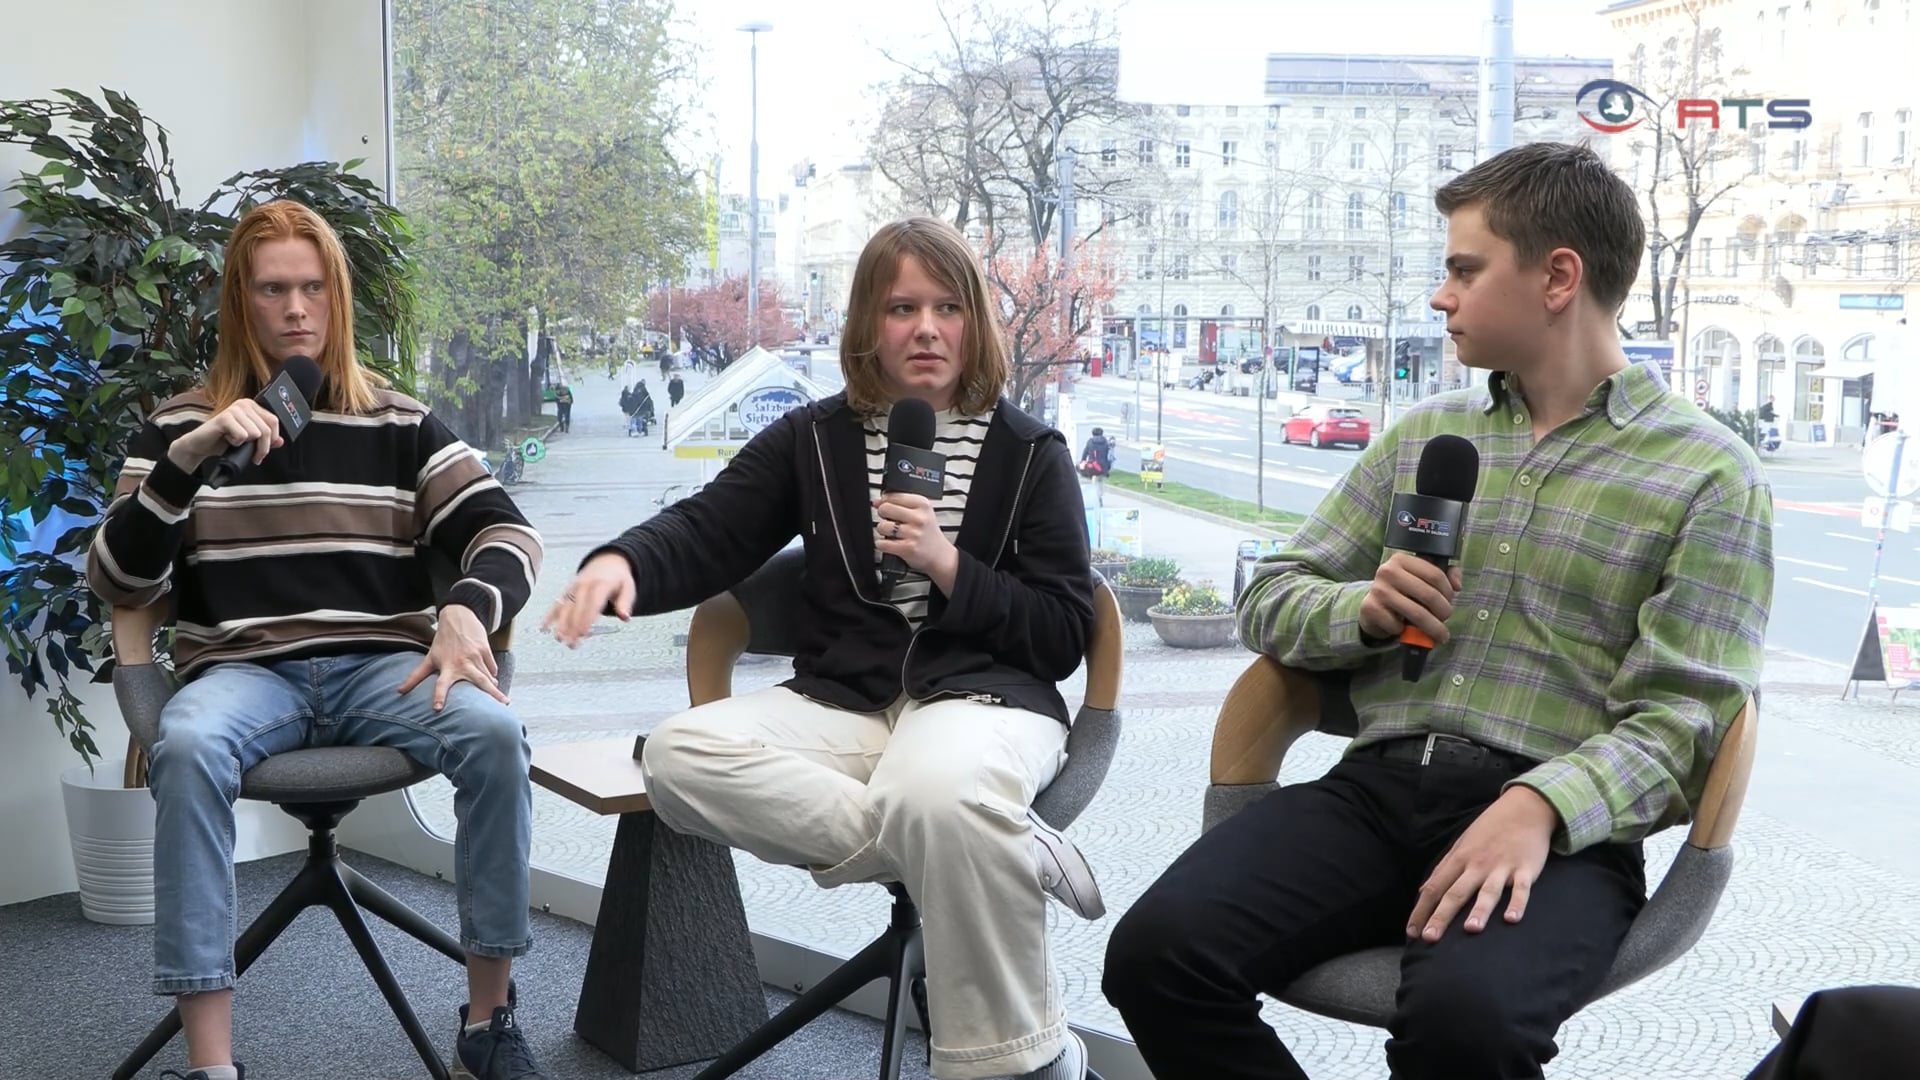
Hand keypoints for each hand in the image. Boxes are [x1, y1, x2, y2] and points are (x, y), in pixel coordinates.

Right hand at [166, 398, 283, 472]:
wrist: (201, 445)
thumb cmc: (224, 441)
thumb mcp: (249, 441)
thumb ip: (266, 439)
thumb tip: (281, 441)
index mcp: (252, 406)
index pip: (274, 422)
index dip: (272, 440)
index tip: (263, 452)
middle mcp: (244, 404)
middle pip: (266, 430)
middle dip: (261, 448)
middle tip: (253, 456)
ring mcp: (234, 409)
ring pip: (256, 434)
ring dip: (246, 445)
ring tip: (234, 442)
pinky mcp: (224, 417)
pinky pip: (242, 436)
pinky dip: (235, 443)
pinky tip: (227, 438)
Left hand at [397, 604, 505, 710]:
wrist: (458, 617)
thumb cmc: (442, 641)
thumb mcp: (429, 658)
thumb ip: (415, 676)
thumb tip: (399, 692)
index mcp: (447, 666)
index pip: (440, 684)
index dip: (437, 696)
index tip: (437, 709)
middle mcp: (463, 662)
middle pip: (479, 681)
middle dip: (492, 693)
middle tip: (502, 705)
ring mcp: (476, 656)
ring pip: (489, 676)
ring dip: (495, 689)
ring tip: (503, 701)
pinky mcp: (485, 650)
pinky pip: (492, 668)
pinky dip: (493, 675)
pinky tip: (494, 682)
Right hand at [540, 552, 635, 646]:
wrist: (607, 563)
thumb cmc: (617, 579)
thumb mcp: (628, 587)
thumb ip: (625, 603)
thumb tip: (624, 617)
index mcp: (601, 585)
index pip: (592, 604)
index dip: (586, 619)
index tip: (583, 633)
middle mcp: (584, 585)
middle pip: (576, 609)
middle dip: (573, 627)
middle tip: (572, 643)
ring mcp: (573, 588)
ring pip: (565, 608)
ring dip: (561, 624)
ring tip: (560, 639)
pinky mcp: (566, 592)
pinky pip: (556, 604)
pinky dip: (549, 616)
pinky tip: (543, 627)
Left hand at [875, 493, 956, 577]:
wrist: (939, 554)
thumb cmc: (927, 532)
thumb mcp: (920, 511)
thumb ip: (899, 503)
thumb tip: (876, 501)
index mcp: (922, 504)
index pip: (892, 495)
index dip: (885, 501)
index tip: (887, 507)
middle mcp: (919, 518)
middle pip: (885, 509)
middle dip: (883, 515)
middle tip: (890, 520)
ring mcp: (914, 533)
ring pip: (882, 526)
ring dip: (883, 531)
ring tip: (892, 533)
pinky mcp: (908, 548)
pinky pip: (883, 544)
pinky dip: (882, 544)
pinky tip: (890, 543)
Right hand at [1358, 552, 1463, 643]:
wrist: (1372, 607)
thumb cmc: (1403, 592)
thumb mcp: (1421, 578)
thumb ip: (1444, 574)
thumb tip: (1457, 585)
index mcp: (1402, 559)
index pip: (1435, 574)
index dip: (1448, 591)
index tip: (1450, 601)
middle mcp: (1388, 571)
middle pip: (1429, 595)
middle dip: (1444, 612)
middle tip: (1446, 619)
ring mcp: (1378, 590)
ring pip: (1417, 614)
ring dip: (1433, 628)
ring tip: (1440, 635)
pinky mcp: (1370, 608)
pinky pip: (1398, 625)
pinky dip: (1406, 632)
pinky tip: (1405, 629)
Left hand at [1407, 786, 1557, 941]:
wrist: (1524, 809)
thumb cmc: (1489, 830)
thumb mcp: (1462, 845)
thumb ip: (1445, 869)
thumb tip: (1424, 892)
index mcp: (1459, 859)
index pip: (1435, 888)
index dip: (1422, 910)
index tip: (1412, 933)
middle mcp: (1477, 865)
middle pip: (1456, 893)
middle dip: (1441, 916)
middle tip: (1429, 938)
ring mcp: (1501, 867)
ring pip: (1488, 892)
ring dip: (1479, 910)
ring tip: (1470, 930)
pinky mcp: (1525, 869)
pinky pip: (1521, 889)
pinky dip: (1517, 904)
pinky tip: (1511, 919)